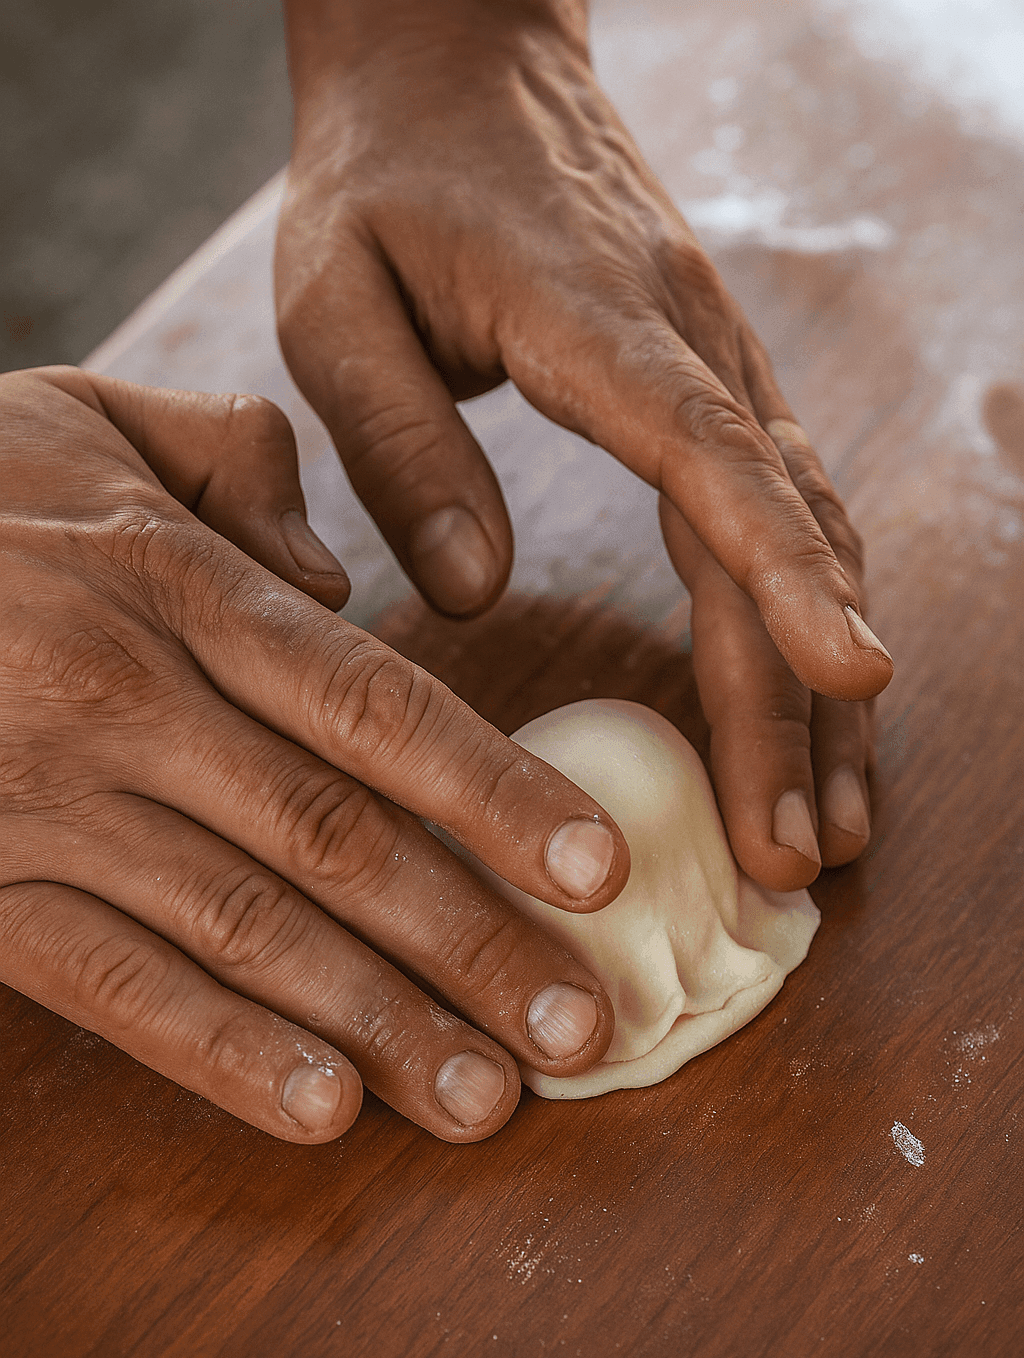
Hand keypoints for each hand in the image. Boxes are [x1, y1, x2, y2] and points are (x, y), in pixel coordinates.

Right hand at [0, 368, 628, 1142]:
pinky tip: (323, 1112)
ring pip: (242, 930)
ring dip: (377, 1024)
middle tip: (584, 1028)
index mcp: (172, 584)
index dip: (496, 794)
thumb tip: (343, 577)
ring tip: (488, 1098)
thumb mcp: (83, 419)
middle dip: (467, 942)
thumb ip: (235, 462)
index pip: (371, 706)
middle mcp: (122, 700)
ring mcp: (44, 805)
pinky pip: (110, 985)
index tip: (598, 872)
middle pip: (333, 839)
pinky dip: (220, 1055)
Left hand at [276, 0, 890, 891]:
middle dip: (801, 702)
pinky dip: (805, 627)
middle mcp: (692, 347)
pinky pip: (783, 518)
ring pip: (808, 537)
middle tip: (800, 853)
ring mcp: (718, 367)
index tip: (856, 673)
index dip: (788, 572)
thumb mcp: (335, 300)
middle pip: (779, 536)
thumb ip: (398, 442)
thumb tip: (467, 590)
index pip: (715, 457)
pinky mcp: (713, 390)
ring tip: (833, 827)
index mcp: (600, 323)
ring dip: (826, 689)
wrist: (458, 63)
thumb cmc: (383, 184)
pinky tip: (814, 715)